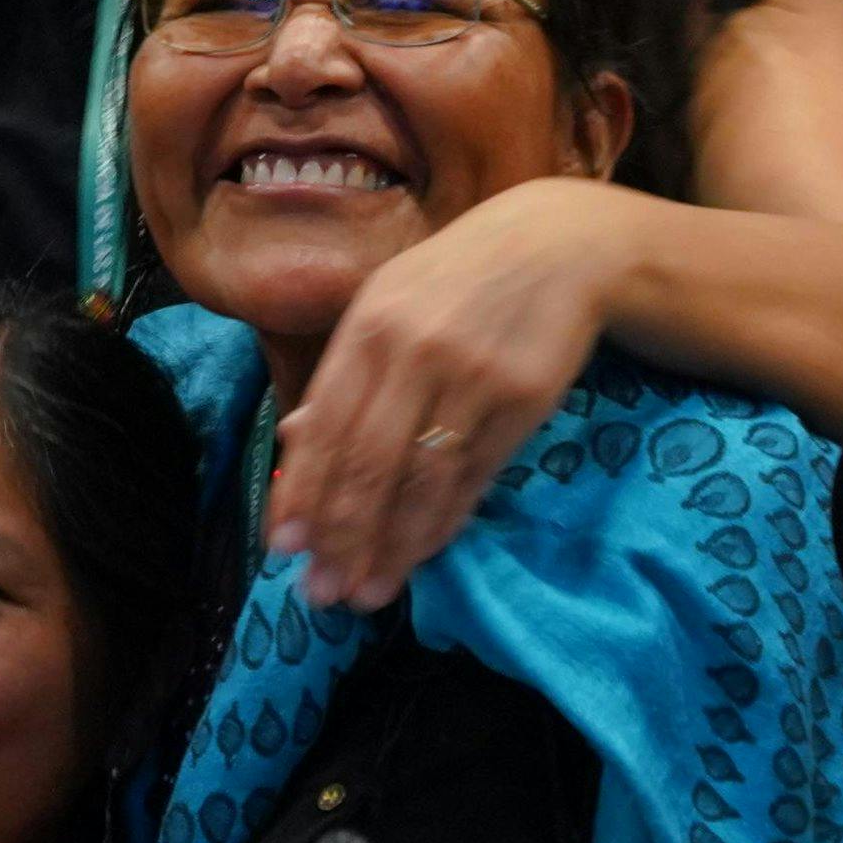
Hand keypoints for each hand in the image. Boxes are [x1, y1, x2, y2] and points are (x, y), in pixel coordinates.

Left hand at [269, 175, 630, 610]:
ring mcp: (474, 378)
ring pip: (422, 482)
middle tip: (321, 593)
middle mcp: (417, 352)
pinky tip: (417, 555)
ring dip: (391, 547)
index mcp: (371, 325)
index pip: (327, 427)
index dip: (303, 493)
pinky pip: (472, 479)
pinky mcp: (523, 402)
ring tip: (366, 593)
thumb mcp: (389, 303)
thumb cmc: (458, 279)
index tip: (282, 547)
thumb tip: (292, 441)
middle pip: (370, 463)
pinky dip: (440, 524)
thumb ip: (343, 373)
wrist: (561, 248)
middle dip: (341, 536)